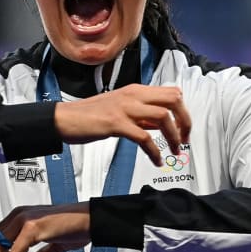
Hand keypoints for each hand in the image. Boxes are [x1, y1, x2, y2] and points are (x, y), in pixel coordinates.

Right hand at [54, 84, 191, 165]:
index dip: (183, 111)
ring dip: (174, 137)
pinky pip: (144, 137)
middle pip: (174, 99)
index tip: (184, 128)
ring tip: (174, 151)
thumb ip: (143, 115)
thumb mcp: (122, 109)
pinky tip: (156, 160)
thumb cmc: (91, 115)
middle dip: (185, 121)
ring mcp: (125, 108)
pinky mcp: (115, 123)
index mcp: (136, 91)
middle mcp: (133, 96)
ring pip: (163, 116)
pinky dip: (154, 151)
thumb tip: (164, 124)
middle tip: (185, 139)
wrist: (64, 118)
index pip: (172, 92)